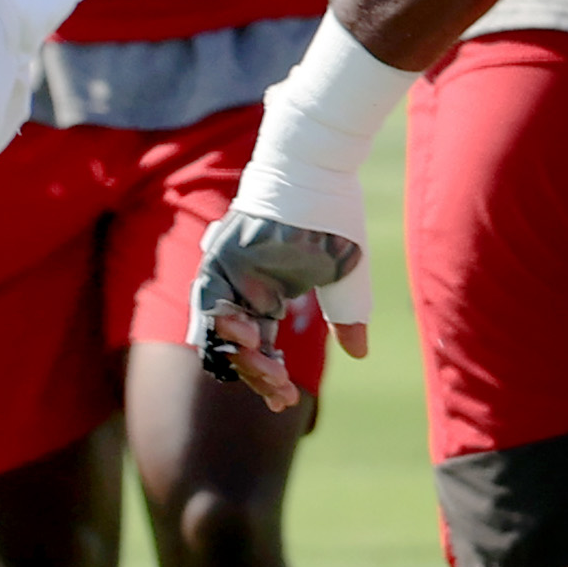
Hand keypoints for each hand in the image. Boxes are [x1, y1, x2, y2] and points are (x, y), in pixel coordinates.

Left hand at [189, 210, 369, 408]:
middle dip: (255, 376)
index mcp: (263, 297)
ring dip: (241, 358)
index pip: (258, 350)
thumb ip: (346, 313)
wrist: (320, 163)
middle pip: (231, 349)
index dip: (268, 379)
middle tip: (281, 393)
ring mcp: (224, 272)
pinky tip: (256, 339)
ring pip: (215, 332)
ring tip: (270, 370)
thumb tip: (358, 353)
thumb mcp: (344, 271)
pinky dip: (226, 324)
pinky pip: (209, 299)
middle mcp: (237, 288)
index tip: (286, 402)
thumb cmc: (333, 214)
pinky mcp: (218, 256)